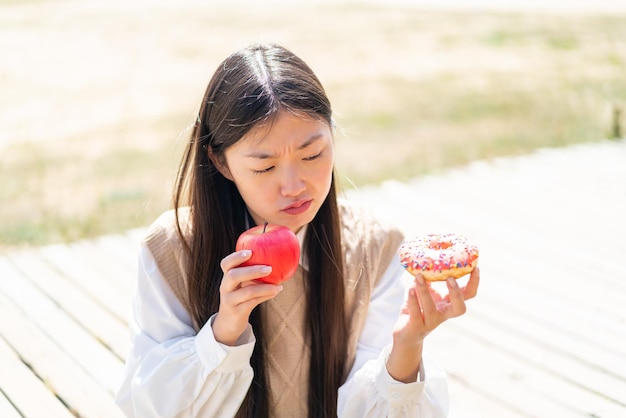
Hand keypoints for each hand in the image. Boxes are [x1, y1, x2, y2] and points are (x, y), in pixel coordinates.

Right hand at [212, 250, 282, 345]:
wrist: (229, 322)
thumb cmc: (240, 297)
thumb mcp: (242, 284)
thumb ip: (253, 273)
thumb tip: (277, 256)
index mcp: (227, 277)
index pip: (226, 264)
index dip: (236, 257)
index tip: (250, 252)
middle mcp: (225, 287)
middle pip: (233, 275)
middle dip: (251, 270)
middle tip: (269, 268)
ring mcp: (230, 300)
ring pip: (246, 292)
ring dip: (264, 287)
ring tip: (278, 285)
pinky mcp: (237, 312)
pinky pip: (252, 303)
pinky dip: (266, 296)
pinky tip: (276, 291)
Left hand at [386, 267, 479, 381]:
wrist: (406, 333)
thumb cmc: (418, 308)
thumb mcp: (426, 292)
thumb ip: (429, 278)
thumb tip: (429, 257)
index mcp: (449, 304)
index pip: (467, 295)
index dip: (474, 283)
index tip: (475, 268)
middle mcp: (443, 314)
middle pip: (459, 308)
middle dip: (456, 294)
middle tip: (451, 278)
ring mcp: (430, 322)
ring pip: (431, 309)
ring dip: (425, 292)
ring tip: (420, 276)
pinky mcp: (416, 327)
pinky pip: (416, 313)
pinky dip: (412, 300)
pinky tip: (410, 288)